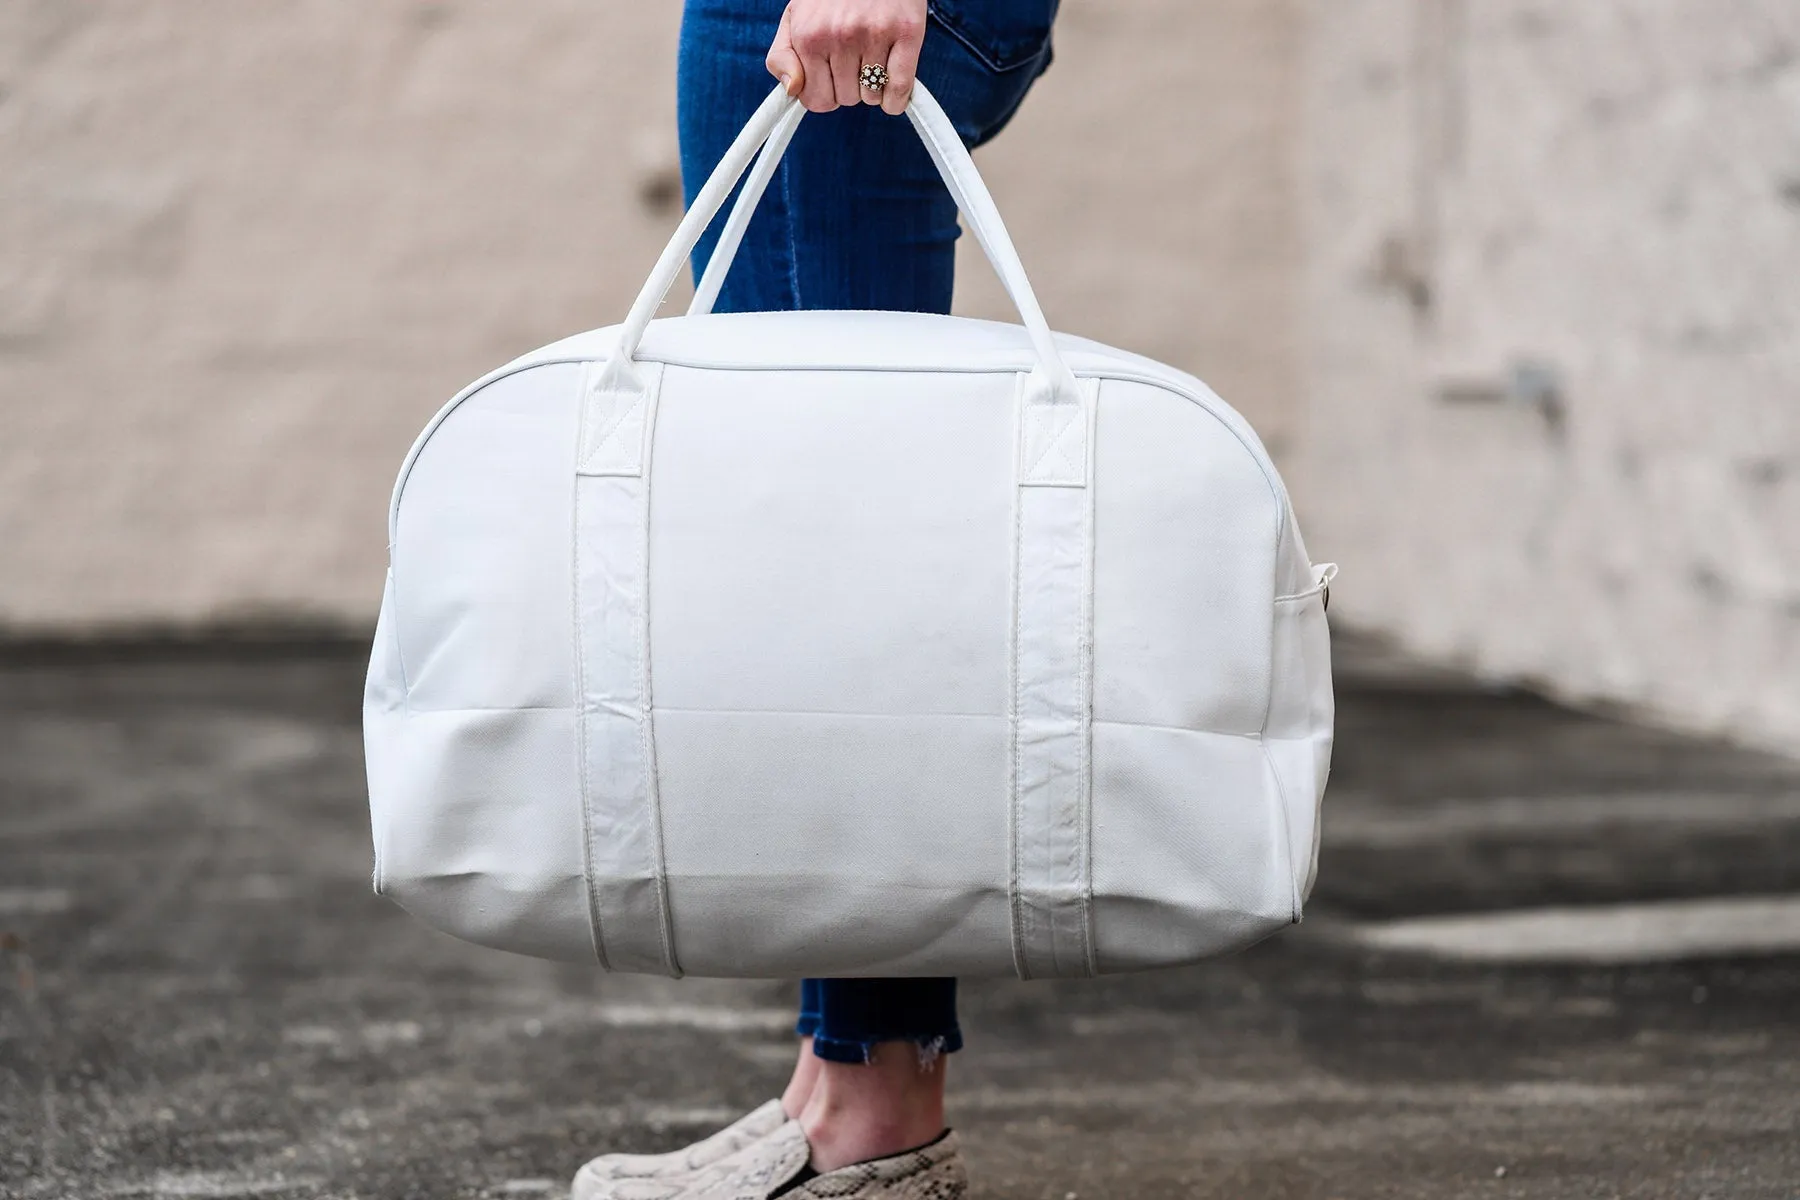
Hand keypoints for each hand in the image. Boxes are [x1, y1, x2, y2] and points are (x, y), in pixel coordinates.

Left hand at [765, 0, 926, 115]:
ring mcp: (874, 34)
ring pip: (872, 97)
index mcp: (809, 36)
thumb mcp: (795, 17)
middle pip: (845, 99)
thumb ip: (782, 56)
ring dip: (874, 88)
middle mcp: (839, 35)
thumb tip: (792, 91)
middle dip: (849, 87)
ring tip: (873, 59)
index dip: (825, 94)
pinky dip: (897, 98)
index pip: (815, 100)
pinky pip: (899, 88)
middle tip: (854, 60)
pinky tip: (893, 90)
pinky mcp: (905, 31)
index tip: (831, 78)